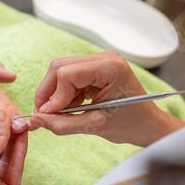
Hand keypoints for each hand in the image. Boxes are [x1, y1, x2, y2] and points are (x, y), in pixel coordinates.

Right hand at [30, 51, 184, 146]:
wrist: (148, 125)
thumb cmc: (131, 124)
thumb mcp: (94, 126)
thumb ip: (62, 124)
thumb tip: (36, 120)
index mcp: (110, 68)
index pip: (66, 74)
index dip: (53, 96)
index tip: (48, 115)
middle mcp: (105, 58)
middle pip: (60, 67)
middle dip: (49, 92)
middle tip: (46, 114)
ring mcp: (100, 60)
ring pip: (62, 70)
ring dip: (56, 93)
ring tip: (64, 113)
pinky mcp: (96, 67)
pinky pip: (70, 75)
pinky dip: (65, 92)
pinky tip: (73, 106)